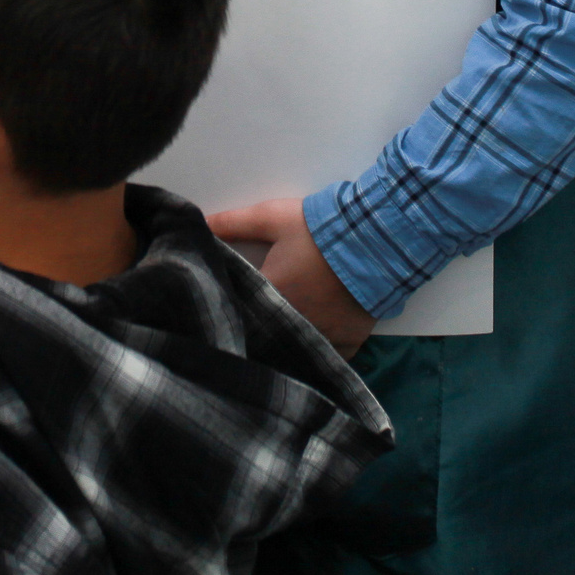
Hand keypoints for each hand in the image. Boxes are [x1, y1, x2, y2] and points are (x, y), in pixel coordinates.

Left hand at [206, 198, 375, 357]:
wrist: (377, 239)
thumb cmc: (319, 229)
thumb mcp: (271, 217)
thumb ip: (232, 223)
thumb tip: (198, 226)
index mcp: (271, 298)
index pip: (241, 314)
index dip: (235, 312)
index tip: (229, 312)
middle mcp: (294, 326)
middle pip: (270, 336)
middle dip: (261, 332)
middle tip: (256, 327)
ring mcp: (324, 338)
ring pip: (299, 348)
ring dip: (291, 343)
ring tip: (283, 338)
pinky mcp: (350, 343)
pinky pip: (331, 356)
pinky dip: (324, 351)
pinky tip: (317, 344)